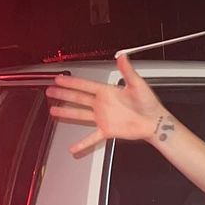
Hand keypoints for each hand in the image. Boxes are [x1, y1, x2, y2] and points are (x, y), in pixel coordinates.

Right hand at [46, 53, 164, 156]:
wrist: (154, 122)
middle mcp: (103, 104)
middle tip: (50, 92)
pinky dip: (83, 143)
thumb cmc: (149, 103)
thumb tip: (122, 56)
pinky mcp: (107, 130)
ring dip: (67, 113)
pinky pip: (92, 137)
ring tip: (53, 111)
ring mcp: (103, 117)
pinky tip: (74, 147)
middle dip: (63, 95)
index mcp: (107, 91)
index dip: (71, 82)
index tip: (59, 79)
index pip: (85, 85)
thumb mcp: (137, 84)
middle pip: (78, 98)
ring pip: (80, 115)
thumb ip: (127, 71)